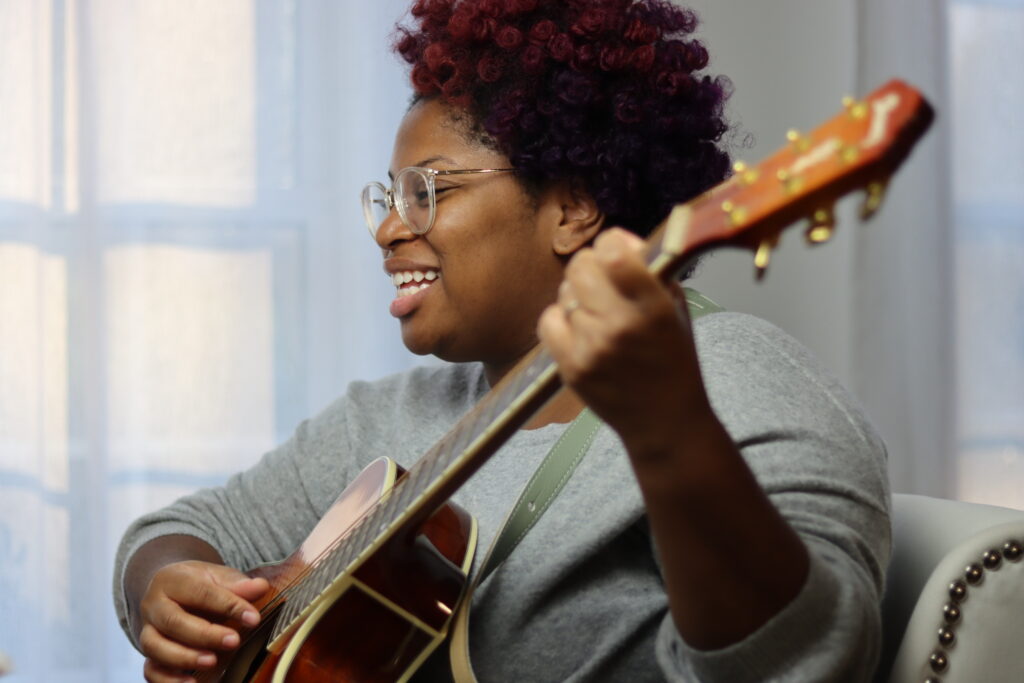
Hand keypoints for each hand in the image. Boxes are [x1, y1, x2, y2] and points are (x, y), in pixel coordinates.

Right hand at [138, 560, 268, 682]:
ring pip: (155, 646)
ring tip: (212, 662)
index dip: (228, 605)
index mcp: (173, 579)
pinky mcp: (147, 654)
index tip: (253, 618)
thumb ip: (238, 584)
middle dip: (205, 634)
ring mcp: (147, 630)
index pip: (200, 592)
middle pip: (173, 621)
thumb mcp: (218, 577)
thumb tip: (261, 587)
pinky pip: (150, 669)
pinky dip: (168, 679)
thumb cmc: (200, 584)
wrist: (171, 592)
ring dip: (184, 657)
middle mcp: (154, 605)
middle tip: (234, 641)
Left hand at [538, 228, 711, 454]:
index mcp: (652, 308)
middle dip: (592, 266)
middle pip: (580, 266)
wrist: (665, 423)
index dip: (613, 243)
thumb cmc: (675, 365)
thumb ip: (652, 273)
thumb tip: (622, 242)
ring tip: (599, 314)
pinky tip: (579, 328)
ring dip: (579, 297)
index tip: (620, 252)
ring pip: (564, 293)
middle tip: (604, 281)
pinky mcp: (570, 367)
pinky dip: (560, 319)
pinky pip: (548, 321)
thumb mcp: (677, 311)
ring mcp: (591, 348)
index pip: (613, 250)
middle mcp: (619, 326)